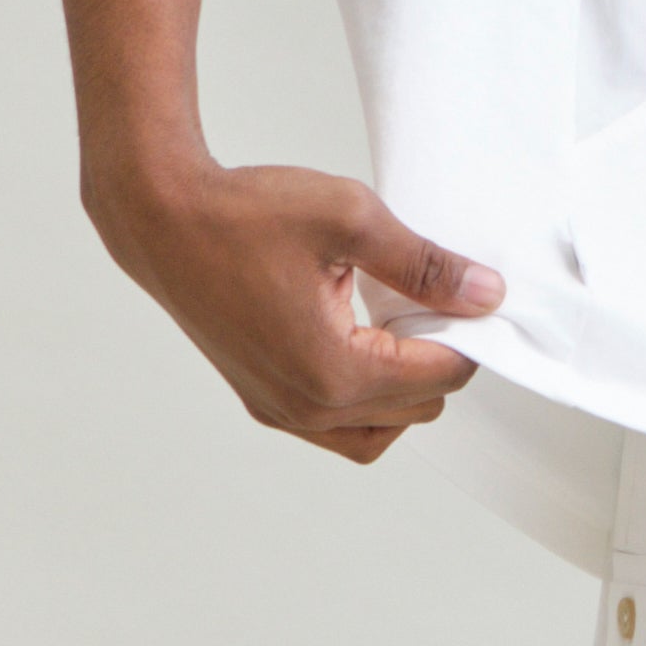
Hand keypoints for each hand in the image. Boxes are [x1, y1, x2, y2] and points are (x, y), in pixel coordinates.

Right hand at [88, 148, 502, 466]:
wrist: (161, 218)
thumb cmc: (242, 213)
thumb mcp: (351, 218)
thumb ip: (424, 264)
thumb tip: (484, 294)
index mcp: (334, 372)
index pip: (441, 377)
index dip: (468, 335)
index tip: (467, 295)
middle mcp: (306, 408)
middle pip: (417, 410)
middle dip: (437, 361)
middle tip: (431, 301)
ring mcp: (280, 411)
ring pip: (377, 432)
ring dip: (403, 389)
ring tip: (398, 325)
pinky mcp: (262, 402)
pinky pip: (334, 428)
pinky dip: (363, 400)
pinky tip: (362, 342)